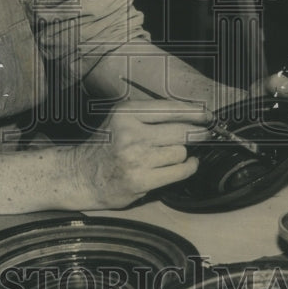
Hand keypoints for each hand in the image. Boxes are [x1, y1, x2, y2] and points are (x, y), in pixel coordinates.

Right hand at [70, 100, 213, 208]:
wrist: (80, 175)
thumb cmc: (105, 147)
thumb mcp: (120, 121)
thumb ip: (149, 117)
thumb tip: (191, 117)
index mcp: (125, 113)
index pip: (170, 109)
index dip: (194, 112)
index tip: (208, 115)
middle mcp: (130, 133)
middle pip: (180, 130)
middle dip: (197, 133)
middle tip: (206, 134)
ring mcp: (135, 158)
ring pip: (180, 151)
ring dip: (182, 154)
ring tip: (172, 155)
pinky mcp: (140, 179)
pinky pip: (179, 171)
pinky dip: (187, 168)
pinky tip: (187, 165)